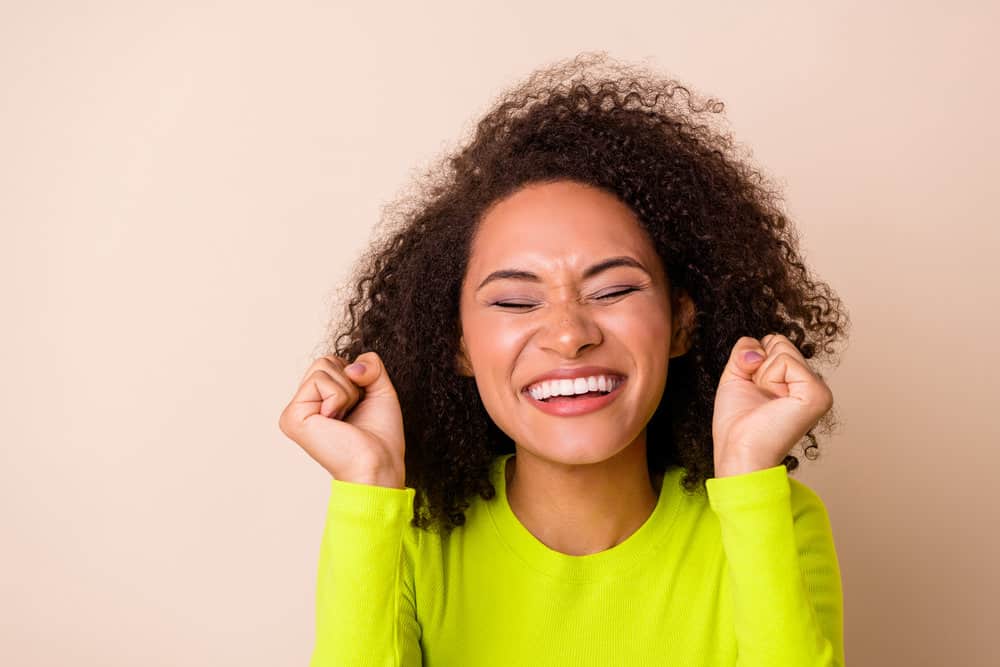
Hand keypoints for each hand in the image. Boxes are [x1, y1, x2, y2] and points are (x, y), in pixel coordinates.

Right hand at [278, 351, 405, 487]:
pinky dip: (339, 397)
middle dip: (351, 382)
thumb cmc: (380, 435)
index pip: (332, 362)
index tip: (359, 405)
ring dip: (347, 391)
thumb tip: (352, 366)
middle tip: (352, 412)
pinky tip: (335, 421)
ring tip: (344, 418)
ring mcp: (294, 411)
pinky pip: (320, 380)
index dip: (355, 377)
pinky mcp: (292, 416)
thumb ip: (370, 365)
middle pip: (325, 360)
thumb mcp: (380, 388)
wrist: (379, 463)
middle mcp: (302, 405)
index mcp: (317, 401)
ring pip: (323, 365)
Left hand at [711, 334, 833, 476]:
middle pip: (779, 341)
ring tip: (766, 400)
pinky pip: (785, 360)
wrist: (738, 451)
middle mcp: (812, 384)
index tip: (754, 390)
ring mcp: (819, 389)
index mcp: (797, 382)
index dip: (753, 361)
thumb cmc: (736, 423)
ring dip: (762, 373)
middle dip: (758, 365)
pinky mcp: (817, 394)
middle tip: (759, 396)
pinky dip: (769, 377)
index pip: (775, 342)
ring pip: (781, 347)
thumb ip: (745, 350)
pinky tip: (774, 401)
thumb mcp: (735, 376)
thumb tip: (760, 346)